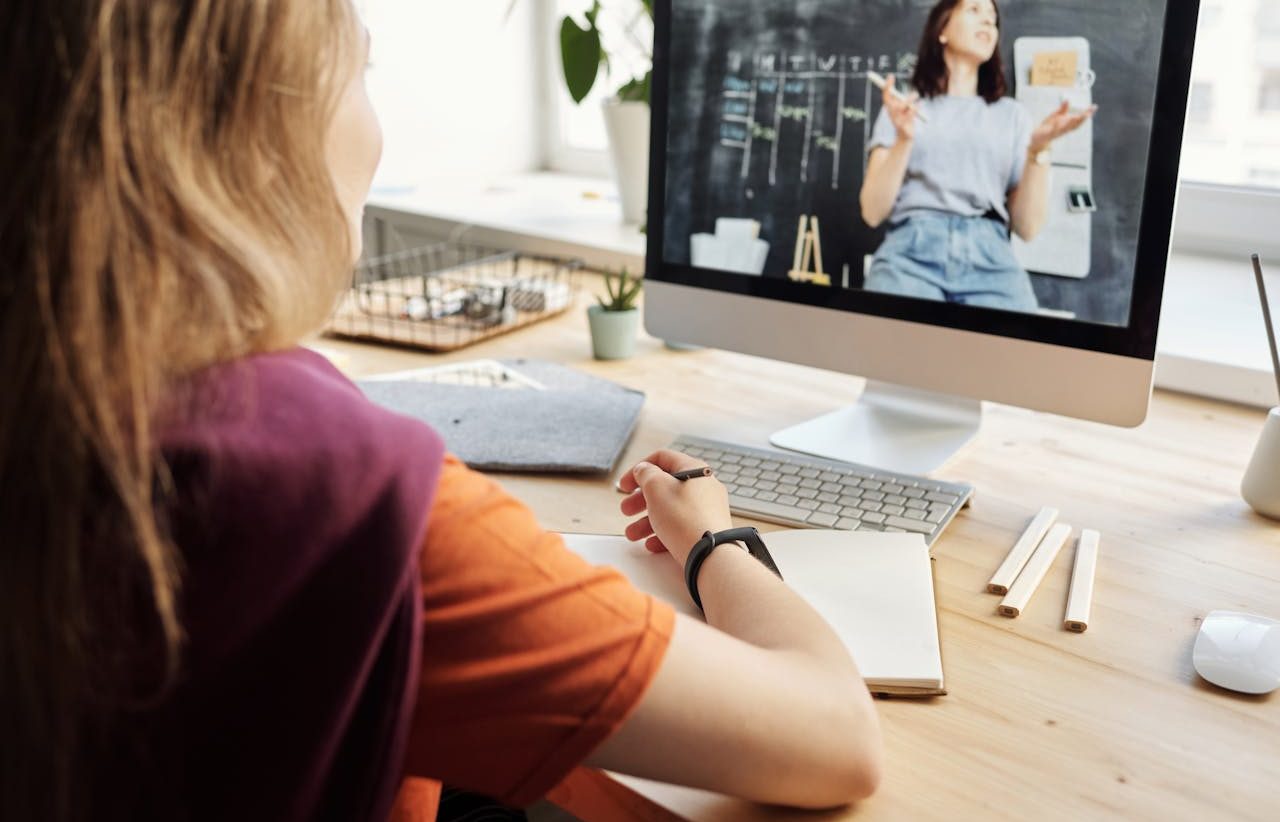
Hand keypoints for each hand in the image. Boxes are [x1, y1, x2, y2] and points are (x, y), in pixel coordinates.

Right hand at [617, 449, 733, 566]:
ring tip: (633, 534)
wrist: (709, 554)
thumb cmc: (685, 519)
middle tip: (626, 510)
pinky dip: (663, 533)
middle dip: (640, 499)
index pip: (662, 459)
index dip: (639, 469)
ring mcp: (708, 509)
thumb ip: (646, 474)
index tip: (625, 485)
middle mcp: (703, 487)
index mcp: (693, 469)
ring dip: (646, 521)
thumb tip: (644, 470)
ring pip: (670, 510)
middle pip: (665, 487)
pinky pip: (681, 527)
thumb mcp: (656, 487)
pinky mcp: (707, 530)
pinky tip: (652, 544)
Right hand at [882, 75, 919, 142]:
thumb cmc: (904, 118)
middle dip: (895, 91)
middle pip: (890, 101)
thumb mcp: (900, 107)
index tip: (891, 75)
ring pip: (901, 107)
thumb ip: (898, 97)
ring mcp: (897, 121)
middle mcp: (891, 114)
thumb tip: (894, 82)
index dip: (887, 86)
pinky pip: (910, 114)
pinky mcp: (904, 127)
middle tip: (899, 82)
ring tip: (916, 94)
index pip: (885, 96)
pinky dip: (916, 108)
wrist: (905, 137)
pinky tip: (920, 104)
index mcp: (889, 109)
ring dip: (909, 99)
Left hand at [1029, 100, 1096, 153]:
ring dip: (1071, 123)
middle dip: (1082, 119)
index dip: (1087, 113)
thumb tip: (1067, 99)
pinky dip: (1055, 126)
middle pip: (1075, 124)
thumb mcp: (1056, 115)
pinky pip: (1053, 131)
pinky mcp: (1049, 134)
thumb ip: (1062, 108)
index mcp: (1068, 123)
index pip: (1079, 118)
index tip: (1094, 107)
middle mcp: (1065, 128)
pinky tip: (1057, 121)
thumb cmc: (1048, 126)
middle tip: (1089, 113)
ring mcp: (1057, 132)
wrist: (1038, 137)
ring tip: (1076, 117)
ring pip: (1066, 129)